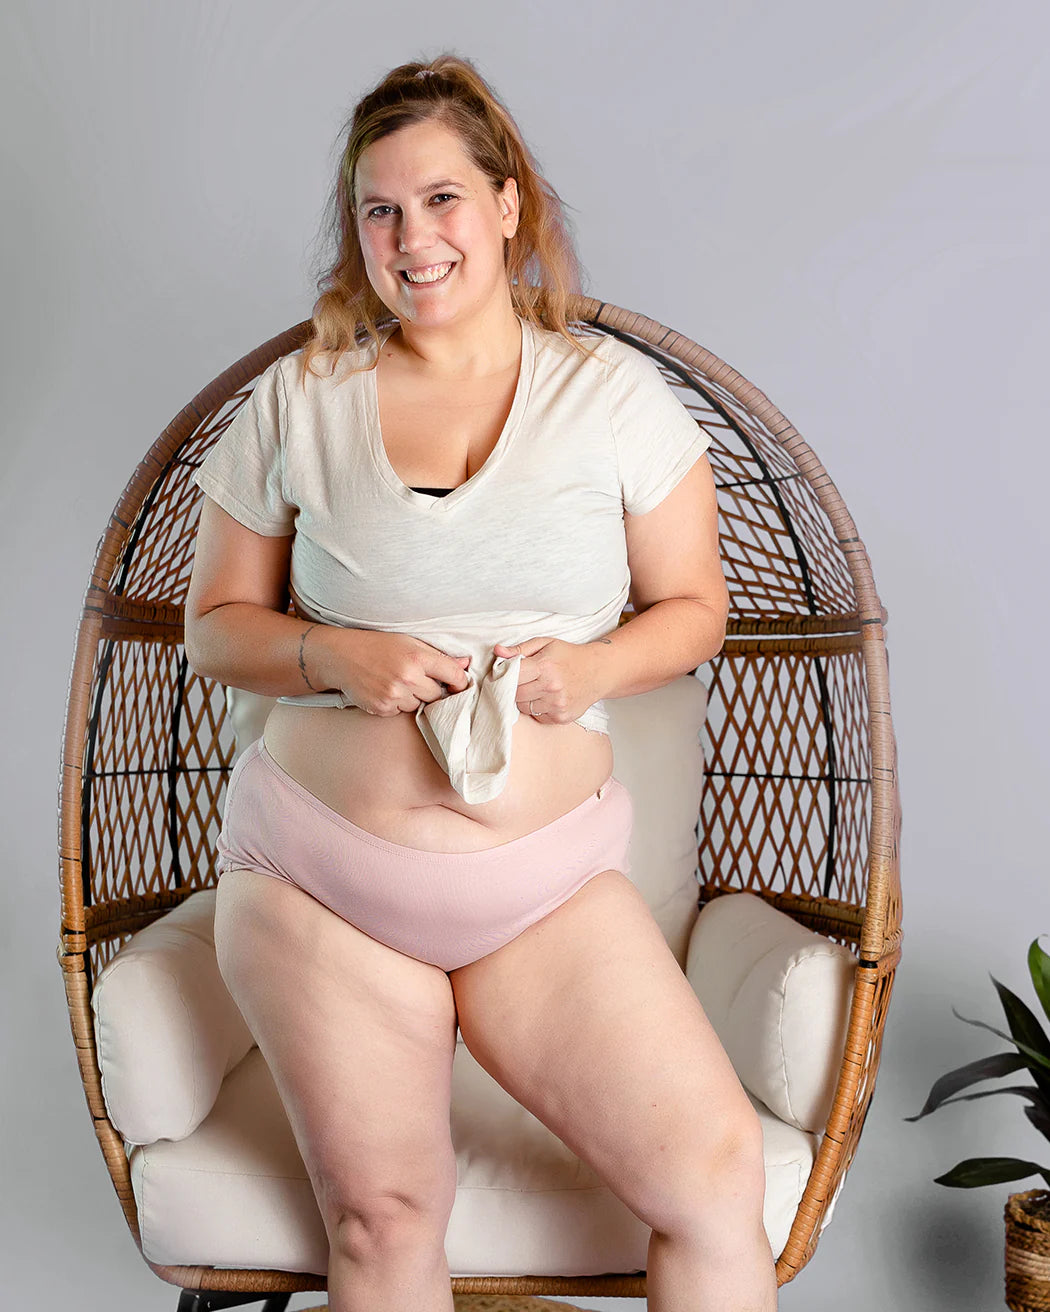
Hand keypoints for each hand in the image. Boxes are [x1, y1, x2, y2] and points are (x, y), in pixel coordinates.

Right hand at [318, 629, 471, 716]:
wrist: (342, 656)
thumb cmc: (378, 646)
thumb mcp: (410, 642)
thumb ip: (439, 655)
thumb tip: (466, 664)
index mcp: (418, 656)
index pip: (453, 675)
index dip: (460, 682)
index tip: (458, 685)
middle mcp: (408, 677)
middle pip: (437, 695)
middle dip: (430, 689)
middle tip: (416, 679)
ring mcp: (394, 694)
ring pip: (418, 706)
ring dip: (413, 698)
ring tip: (397, 682)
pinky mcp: (382, 708)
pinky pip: (400, 712)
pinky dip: (397, 704)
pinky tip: (385, 690)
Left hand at [493, 637, 602, 724]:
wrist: (598, 672)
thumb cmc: (569, 656)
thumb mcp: (546, 644)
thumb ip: (520, 649)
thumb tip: (498, 652)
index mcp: (545, 666)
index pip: (512, 675)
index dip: (505, 674)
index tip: (504, 672)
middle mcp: (551, 687)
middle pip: (515, 694)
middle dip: (514, 687)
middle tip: (522, 680)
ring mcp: (557, 705)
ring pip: (524, 707)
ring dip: (525, 699)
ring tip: (535, 688)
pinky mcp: (561, 717)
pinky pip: (537, 716)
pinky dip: (537, 708)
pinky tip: (546, 698)